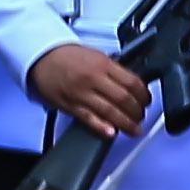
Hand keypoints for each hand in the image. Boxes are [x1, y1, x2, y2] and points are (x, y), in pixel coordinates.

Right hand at [31, 41, 148, 139]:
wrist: (43, 57)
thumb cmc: (69, 57)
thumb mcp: (97, 56)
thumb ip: (115, 71)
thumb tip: (134, 86)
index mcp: (103, 65)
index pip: (132, 83)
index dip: (144, 95)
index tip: (147, 101)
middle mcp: (94, 79)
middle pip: (123, 99)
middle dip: (137, 112)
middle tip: (141, 117)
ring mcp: (81, 93)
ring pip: (109, 111)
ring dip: (125, 123)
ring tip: (134, 129)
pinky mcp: (70, 105)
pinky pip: (88, 118)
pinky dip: (102, 127)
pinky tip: (112, 133)